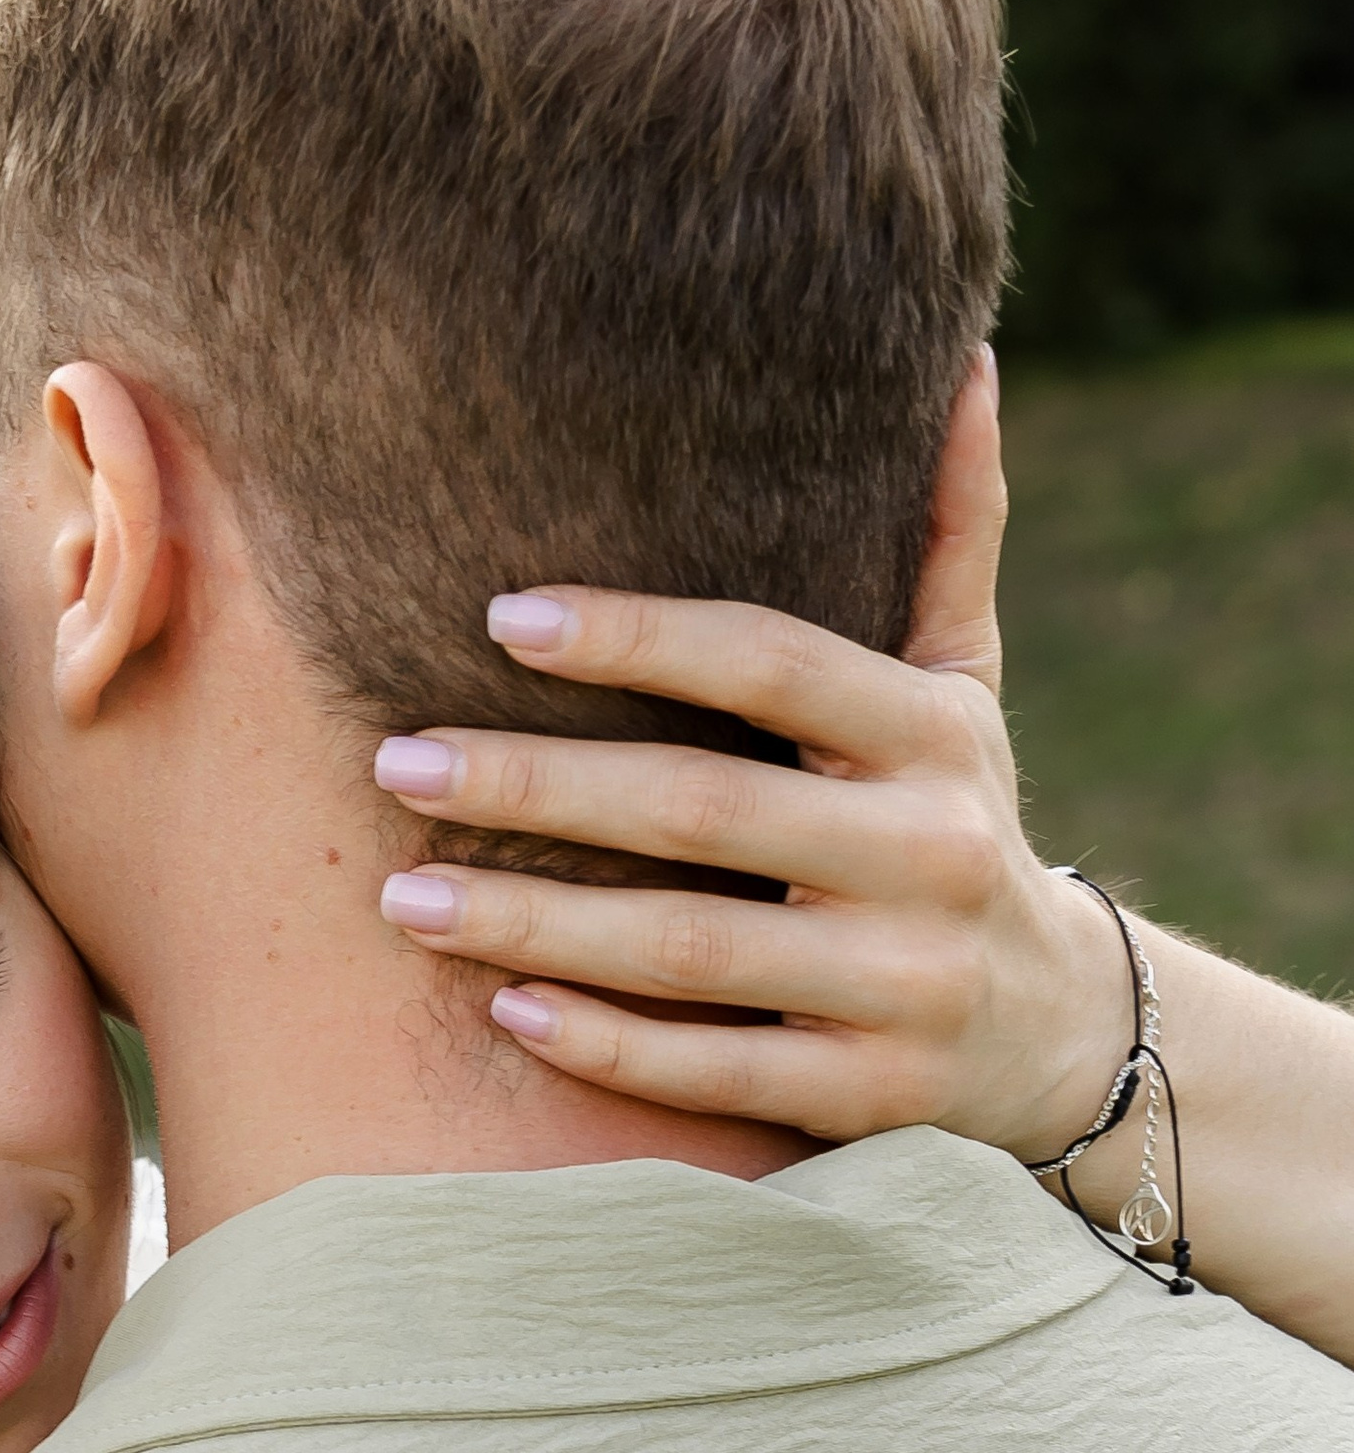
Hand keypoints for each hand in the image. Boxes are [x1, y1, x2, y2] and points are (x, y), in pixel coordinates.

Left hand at [373, 356, 1135, 1163]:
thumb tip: (960, 356)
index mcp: (935, 736)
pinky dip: (606, 1046)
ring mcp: (898, 986)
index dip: (639, 636)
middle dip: (537, 790)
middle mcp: (925, 856)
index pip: (772, 665)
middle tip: (394, 763)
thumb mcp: (970, 685)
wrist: (1059, 1028)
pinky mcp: (864, 1095)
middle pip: (702, 813)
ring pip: (689, 953)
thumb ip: (948, 535)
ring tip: (403, 901)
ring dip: (534, 927)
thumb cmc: (956, 824)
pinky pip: (713, 1073)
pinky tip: (503, 1011)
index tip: (500, 617)